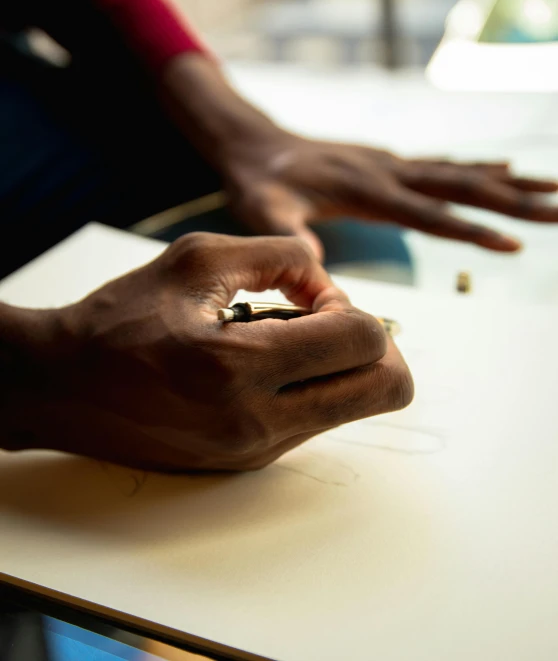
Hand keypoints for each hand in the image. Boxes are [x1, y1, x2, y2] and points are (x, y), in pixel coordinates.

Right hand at [3, 234, 412, 471]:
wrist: (63, 387)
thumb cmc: (120, 319)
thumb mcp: (197, 258)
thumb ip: (281, 254)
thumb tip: (329, 285)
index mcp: (241, 367)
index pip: (363, 343)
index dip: (352, 306)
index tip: (308, 298)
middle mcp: (258, 423)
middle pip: (386, 390)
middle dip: (377, 346)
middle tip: (326, 322)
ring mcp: (257, 451)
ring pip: (356, 408)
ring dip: (341, 367)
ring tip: (283, 342)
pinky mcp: (249, 462)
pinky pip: (315, 422)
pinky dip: (310, 387)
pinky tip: (261, 366)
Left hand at [161, 54, 557, 259]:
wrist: (255, 146)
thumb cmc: (260, 183)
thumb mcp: (267, 212)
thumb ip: (292, 238)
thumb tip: (322, 275)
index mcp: (367, 190)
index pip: (429, 215)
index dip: (471, 230)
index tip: (514, 243)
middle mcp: (388, 172)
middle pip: (461, 188)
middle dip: (513, 200)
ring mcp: (390, 165)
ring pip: (459, 173)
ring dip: (507, 182)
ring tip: (552, 188)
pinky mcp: (387, 164)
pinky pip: (442, 167)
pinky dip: (477, 170)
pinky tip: (502, 171)